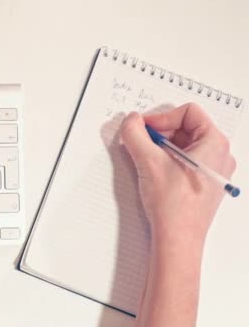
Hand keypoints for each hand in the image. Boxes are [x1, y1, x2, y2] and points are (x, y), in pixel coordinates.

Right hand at [120, 103, 235, 242]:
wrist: (177, 238)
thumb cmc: (174, 205)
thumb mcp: (148, 161)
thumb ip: (135, 134)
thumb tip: (131, 121)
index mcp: (215, 144)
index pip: (188, 112)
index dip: (162, 117)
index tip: (144, 128)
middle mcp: (219, 155)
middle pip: (186, 127)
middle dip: (161, 133)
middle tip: (142, 144)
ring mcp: (213, 170)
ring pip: (184, 144)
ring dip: (162, 147)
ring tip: (148, 161)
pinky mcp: (204, 183)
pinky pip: (185, 160)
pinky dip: (167, 160)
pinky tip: (155, 173)